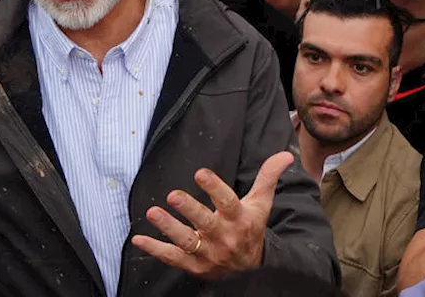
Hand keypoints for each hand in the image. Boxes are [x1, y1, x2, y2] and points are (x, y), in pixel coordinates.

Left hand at [132, 151, 293, 279]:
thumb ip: (268, 177)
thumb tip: (285, 155)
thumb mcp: (261, 204)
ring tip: (153, 213)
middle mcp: (223, 237)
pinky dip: (155, 249)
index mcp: (239, 219)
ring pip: (186, 241)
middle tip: (173, 195)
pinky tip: (139, 239)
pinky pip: (172, 257)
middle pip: (205, 223)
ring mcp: (207, 253)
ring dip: (168, 227)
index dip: (214, 187)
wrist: (251, 270)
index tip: (200, 173)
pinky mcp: (194, 266)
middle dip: (189, 209)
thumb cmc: (251, 229)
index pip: (227, 202)